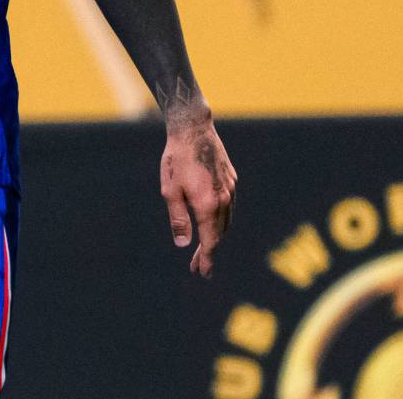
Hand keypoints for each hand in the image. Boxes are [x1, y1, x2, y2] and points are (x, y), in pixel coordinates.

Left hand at [160, 105, 236, 276]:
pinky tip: (214, 223)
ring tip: (204, 249)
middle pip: (220, 235)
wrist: (194, 129)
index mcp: (208, 205)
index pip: (210, 241)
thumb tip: (182, 244)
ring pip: (227, 222)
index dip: (206, 259)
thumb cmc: (176, 159)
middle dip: (209, 252)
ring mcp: (231, 190)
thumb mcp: (169, 190)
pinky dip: (222, 221)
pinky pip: (230, 208)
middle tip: (198, 266)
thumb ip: (178, 218)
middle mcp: (224, 200)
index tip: (202, 273)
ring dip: (217, 237)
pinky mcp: (232, 180)